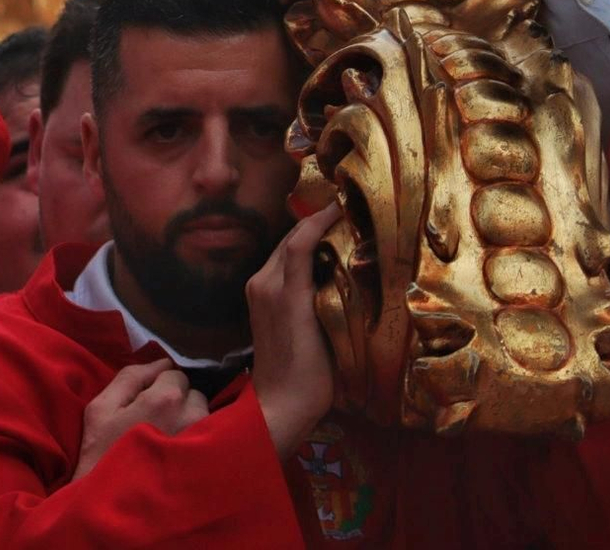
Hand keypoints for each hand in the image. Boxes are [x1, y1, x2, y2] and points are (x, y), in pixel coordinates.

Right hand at [72, 358, 209, 478]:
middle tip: (155, 420)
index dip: (157, 384)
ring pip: (203, 414)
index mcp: (166, 398)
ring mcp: (205, 440)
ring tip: (168, 438)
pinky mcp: (212, 461)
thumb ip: (131, 376)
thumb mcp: (101, 407)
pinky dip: (197, 438)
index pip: (174, 372)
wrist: (113, 503)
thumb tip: (160, 362)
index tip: (144, 401)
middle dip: (178, 399)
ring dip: (189, 418)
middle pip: (193, 392)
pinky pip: (211, 437)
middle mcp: (193, 415)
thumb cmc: (101, 452)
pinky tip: (179, 452)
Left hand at [246, 203, 339, 458]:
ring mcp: (257, 291)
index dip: (320, 219)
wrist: (278, 404)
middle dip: (314, 223)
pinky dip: (297, 254)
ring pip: (283, 251)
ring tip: (337, 230)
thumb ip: (335, 296)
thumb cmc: (311, 378)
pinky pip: (279, 266)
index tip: (344, 204)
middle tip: (346, 213)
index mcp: (282, 291)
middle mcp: (264, 284)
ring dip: (306, 237)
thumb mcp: (332, 335)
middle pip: (289, 241)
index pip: (299, 241)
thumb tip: (352, 265)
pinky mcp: (256, 300)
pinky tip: (319, 256)